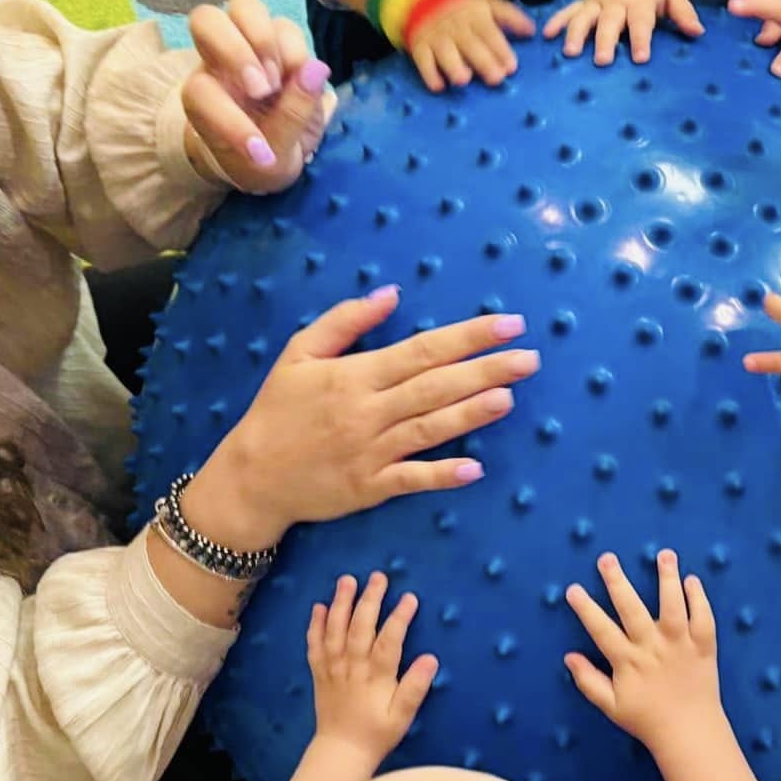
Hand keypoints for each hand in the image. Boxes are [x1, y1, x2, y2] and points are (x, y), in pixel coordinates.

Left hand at [183, 0, 335, 193]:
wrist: (274, 154)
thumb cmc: (261, 160)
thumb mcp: (275, 160)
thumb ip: (291, 119)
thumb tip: (317, 69)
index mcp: (204, 99)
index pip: (200, 91)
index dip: (229, 119)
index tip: (259, 152)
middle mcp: (218, 64)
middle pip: (206, 20)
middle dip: (237, 51)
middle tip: (264, 90)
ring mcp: (248, 47)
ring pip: (246, 8)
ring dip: (269, 44)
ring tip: (283, 83)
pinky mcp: (279, 44)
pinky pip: (286, 27)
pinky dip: (297, 50)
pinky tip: (301, 80)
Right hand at [194, 288, 540, 547]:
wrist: (250, 477)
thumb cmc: (279, 410)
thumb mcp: (299, 353)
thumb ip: (345, 321)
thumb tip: (392, 293)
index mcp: (356, 375)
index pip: (423, 349)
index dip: (469, 336)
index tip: (509, 324)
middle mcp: (368, 411)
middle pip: (436, 386)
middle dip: (485, 370)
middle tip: (529, 359)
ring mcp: (371, 451)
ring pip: (429, 429)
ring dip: (470, 414)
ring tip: (509, 398)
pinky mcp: (370, 488)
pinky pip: (411, 481)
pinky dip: (442, 475)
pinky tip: (475, 468)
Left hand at [307, 573, 436, 766]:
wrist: (341, 752)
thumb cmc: (377, 732)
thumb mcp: (402, 715)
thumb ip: (415, 687)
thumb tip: (430, 659)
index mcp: (375, 677)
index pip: (388, 642)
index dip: (398, 618)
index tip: (409, 597)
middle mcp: (352, 668)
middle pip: (359, 629)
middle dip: (369, 601)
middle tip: (378, 576)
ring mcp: (332, 668)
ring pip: (335, 632)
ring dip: (340, 605)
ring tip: (347, 580)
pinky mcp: (319, 672)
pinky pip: (314, 646)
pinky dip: (315, 626)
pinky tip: (318, 606)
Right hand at [408, 0, 534, 92]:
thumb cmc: (461, 8)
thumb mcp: (486, 4)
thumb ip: (509, 17)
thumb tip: (532, 31)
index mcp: (474, 15)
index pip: (489, 33)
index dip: (500, 49)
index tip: (511, 66)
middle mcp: (455, 26)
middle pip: (470, 44)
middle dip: (483, 61)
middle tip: (496, 78)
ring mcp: (436, 36)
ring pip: (445, 52)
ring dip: (454, 66)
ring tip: (464, 80)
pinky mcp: (420, 46)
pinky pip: (423, 60)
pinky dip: (429, 74)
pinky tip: (438, 86)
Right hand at [543, 0, 703, 64]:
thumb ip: (684, 14)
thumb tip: (697, 32)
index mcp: (641, 0)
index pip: (641, 21)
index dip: (641, 38)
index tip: (641, 57)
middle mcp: (616, 1)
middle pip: (609, 22)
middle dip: (604, 40)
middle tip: (602, 61)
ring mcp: (598, 1)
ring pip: (584, 17)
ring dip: (575, 34)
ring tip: (569, 52)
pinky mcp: (585, 2)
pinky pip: (569, 11)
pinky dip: (557, 21)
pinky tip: (546, 35)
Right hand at [564, 550, 719, 751]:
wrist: (690, 733)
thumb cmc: (648, 719)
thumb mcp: (611, 706)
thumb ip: (589, 681)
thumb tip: (568, 656)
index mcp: (628, 662)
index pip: (601, 630)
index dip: (586, 609)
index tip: (573, 589)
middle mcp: (653, 648)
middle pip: (633, 609)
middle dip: (618, 582)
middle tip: (607, 558)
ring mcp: (680, 645)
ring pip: (673, 606)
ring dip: (668, 579)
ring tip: (664, 554)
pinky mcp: (704, 646)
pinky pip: (703, 619)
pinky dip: (699, 599)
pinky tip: (693, 580)